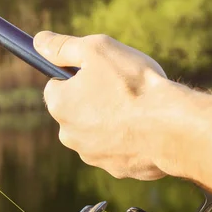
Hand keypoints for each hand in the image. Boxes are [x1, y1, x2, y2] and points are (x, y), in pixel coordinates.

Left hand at [34, 31, 175, 179]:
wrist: (170, 128)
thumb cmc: (132, 85)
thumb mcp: (96, 50)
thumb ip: (64, 47)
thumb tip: (41, 42)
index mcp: (59, 106)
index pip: (55, 86)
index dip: (75, 76)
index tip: (95, 72)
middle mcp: (69, 135)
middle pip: (76, 111)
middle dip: (93, 100)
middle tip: (121, 88)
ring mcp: (92, 155)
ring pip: (98, 132)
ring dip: (111, 121)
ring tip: (137, 109)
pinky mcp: (116, 169)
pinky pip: (119, 149)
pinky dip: (129, 139)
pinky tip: (147, 129)